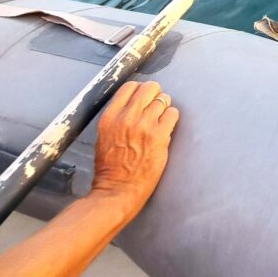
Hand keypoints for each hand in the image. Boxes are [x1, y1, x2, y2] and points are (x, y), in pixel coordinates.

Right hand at [91, 81, 178, 217]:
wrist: (118, 189)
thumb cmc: (110, 166)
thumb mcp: (104, 135)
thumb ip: (118, 117)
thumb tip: (134, 103)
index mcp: (110, 116)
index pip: (129, 87)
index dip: (140, 90)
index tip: (144, 96)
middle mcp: (127, 117)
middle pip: (149, 88)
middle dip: (155, 94)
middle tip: (156, 104)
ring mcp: (144, 125)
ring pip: (164, 100)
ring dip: (165, 107)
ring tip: (160, 120)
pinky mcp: (160, 135)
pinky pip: (173, 114)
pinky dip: (172, 118)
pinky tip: (166, 128)